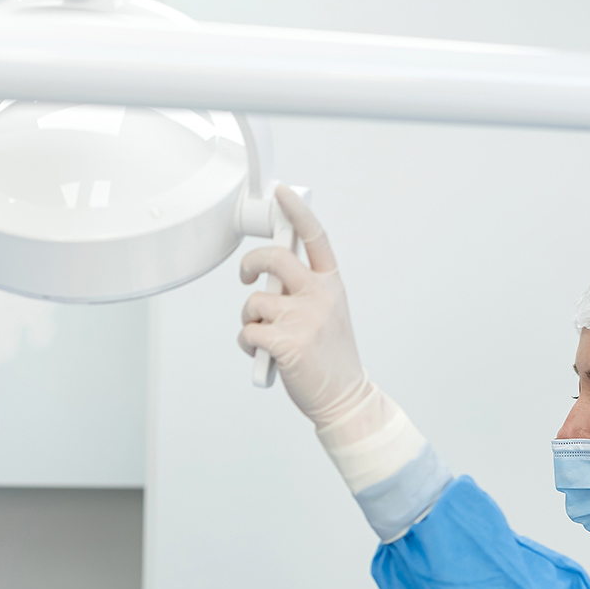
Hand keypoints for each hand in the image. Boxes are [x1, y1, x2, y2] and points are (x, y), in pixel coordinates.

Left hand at [237, 186, 369, 426]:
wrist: (344, 395)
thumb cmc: (330, 355)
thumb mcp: (328, 311)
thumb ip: (305, 288)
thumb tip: (269, 273)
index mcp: (331, 284)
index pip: (314, 237)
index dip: (297, 211)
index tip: (282, 193)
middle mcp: (319, 295)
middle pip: (273, 258)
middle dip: (250, 264)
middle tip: (246, 276)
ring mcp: (304, 318)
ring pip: (254, 302)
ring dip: (250, 320)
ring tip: (267, 337)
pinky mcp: (286, 342)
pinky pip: (247, 332)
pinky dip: (248, 345)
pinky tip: (264, 355)